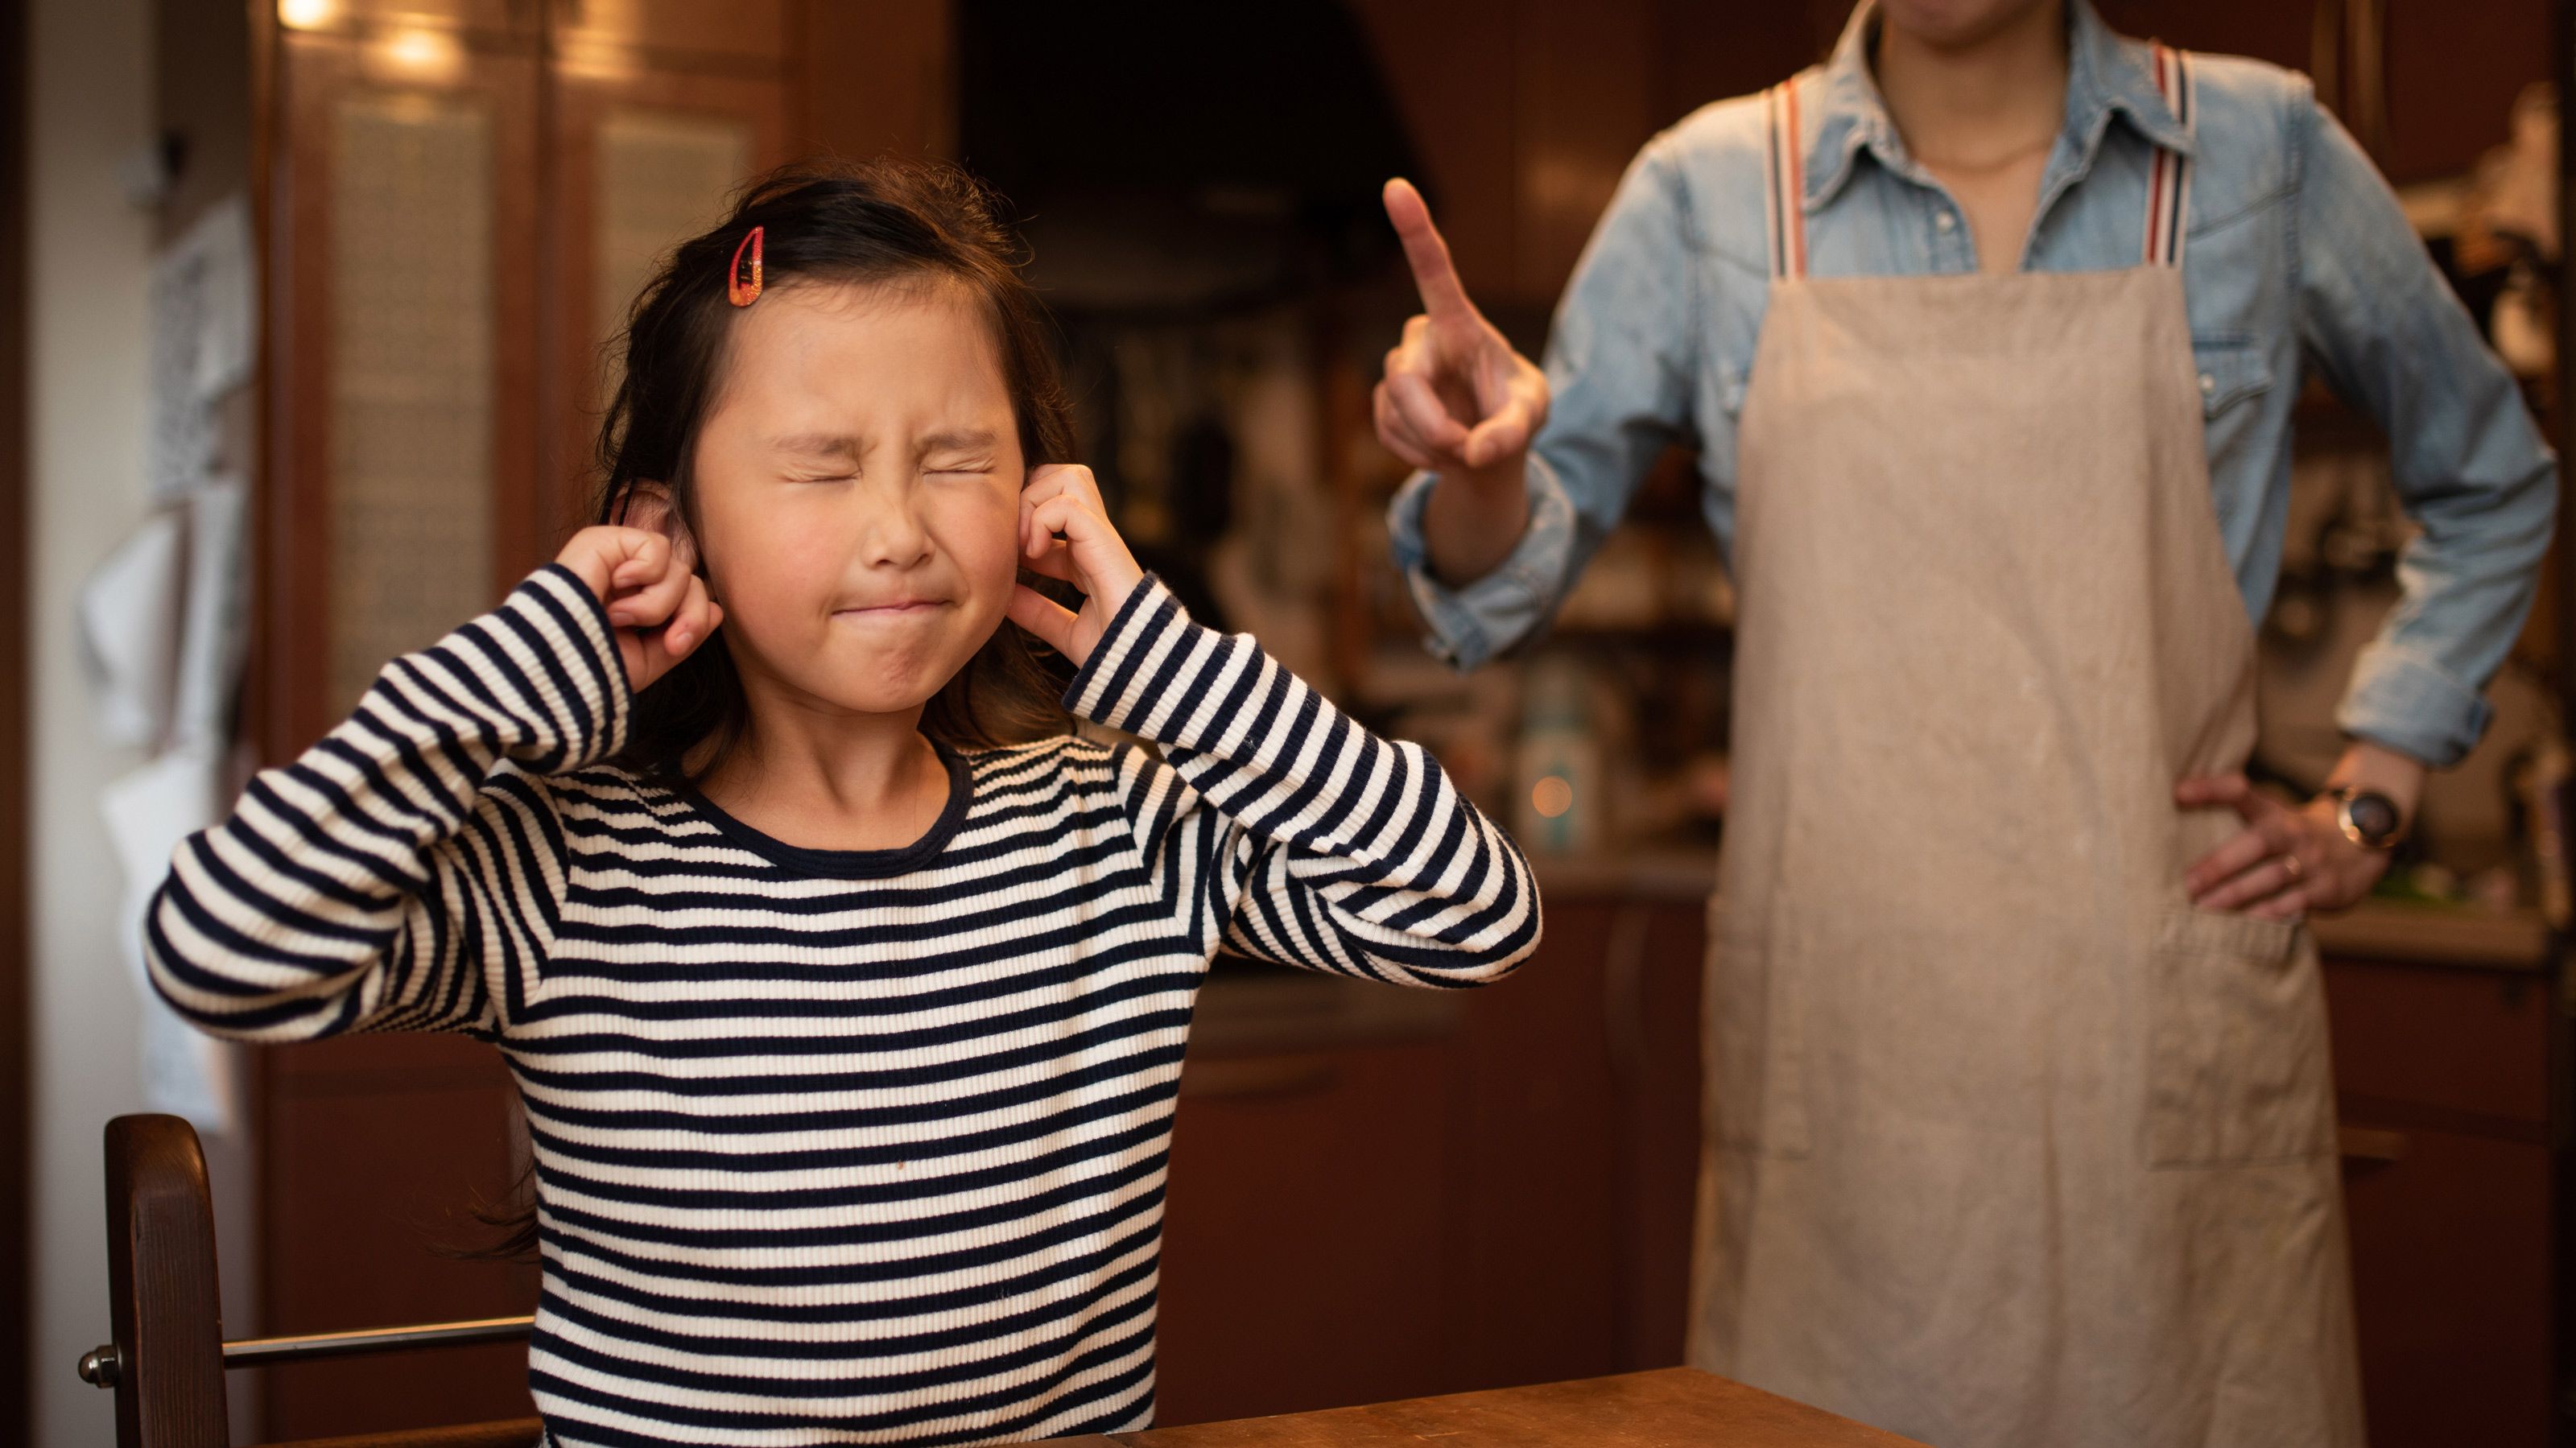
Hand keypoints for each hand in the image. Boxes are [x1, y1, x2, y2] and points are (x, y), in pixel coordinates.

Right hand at [554, 524, 722, 694]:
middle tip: (666, 640)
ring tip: (619, 617)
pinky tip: (615, 588)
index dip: (694, 620)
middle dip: (688, 615)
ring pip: (680, 569)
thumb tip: (717, 609)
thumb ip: (684, 634)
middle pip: (692, 582)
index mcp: (636, 605)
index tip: (674, 646)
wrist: (556, 668)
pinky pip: (657, 547)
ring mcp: (616, 559)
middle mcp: (628, 580)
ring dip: (656, 603)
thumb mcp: (650, 659)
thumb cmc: (594, 670)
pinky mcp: (603, 540)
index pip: (689, 597)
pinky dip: (645, 575)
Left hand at [1005, 464, 1144, 667]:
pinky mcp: (1106, 542)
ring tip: (1025, 544)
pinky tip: (1033, 553)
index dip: (1022, 521)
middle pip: (1060, 475)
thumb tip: (1003, 598)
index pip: (1052, 509)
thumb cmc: (1114, 657)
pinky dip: (1040, 520)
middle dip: (1028, 495)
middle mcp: (1095, 540)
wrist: (1143, 670)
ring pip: (1068, 476)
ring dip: (1034, 502)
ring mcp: (1103, 537)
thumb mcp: (1065, 631)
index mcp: (1088, 557)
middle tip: (1014, 539)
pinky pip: (1067, 505)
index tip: (1008, 556)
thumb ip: (1037, 612)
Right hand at [1374, 178, 1548, 487]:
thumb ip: (1511, 433)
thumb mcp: (1530, 417)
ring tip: (1465, 448)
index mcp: (1460, 322)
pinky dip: (1418, 455)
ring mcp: (1399, 368)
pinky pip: (1388, 432)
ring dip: (1432, 444)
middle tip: (1465, 450)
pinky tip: (1441, 453)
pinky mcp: (1384, 400)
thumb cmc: (1514, 411)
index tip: (1396, 186)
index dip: (1415, 230)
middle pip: (1405, 379)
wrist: (1489, 442)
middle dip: (1432, 425)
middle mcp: (1422, 337)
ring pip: (1396, 411)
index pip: (1435, 271)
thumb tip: (1476, 453)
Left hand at [2178, 774, 2390, 918]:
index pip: (2242, 793)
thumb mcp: (2270, 815)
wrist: (2362, 844)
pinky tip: (2240, 925)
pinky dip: (2266, 915)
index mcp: (2274, 812)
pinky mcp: (2328, 890)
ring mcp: (2313, 862)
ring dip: (2236, 895)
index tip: (2177, 792)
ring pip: (2272, 878)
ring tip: (2203, 910)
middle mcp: (2294, 833)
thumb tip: (2175, 799)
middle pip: (2256, 843)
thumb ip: (2230, 809)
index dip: (2211, 789)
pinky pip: (2294, 904)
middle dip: (2219, 865)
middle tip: (2187, 885)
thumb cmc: (2293, 833)